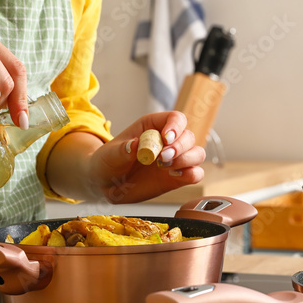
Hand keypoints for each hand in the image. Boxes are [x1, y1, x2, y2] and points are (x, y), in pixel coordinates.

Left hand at [86, 111, 205, 203]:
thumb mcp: (109, 155)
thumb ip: (123, 150)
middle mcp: (167, 141)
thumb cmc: (107, 163)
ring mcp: (174, 160)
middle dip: (179, 146)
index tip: (166, 138)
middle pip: (188, 136)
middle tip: (163, 157)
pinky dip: (192, 175)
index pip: (175, 118)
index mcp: (153, 126)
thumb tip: (135, 145)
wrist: (105, 184)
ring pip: (197, 154)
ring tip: (166, 167)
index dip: (175, 126)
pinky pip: (195, 174)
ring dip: (187, 160)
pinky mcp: (177, 178)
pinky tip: (175, 177)